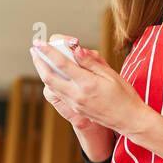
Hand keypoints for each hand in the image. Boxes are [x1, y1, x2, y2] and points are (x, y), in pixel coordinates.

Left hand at [30, 33, 151, 137]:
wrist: (129, 120)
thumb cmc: (124, 95)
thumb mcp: (111, 74)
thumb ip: (91, 62)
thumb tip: (76, 50)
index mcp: (87, 84)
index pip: (62, 64)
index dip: (48, 52)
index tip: (38, 43)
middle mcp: (77, 95)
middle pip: (49, 77)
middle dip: (39, 62)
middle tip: (34, 49)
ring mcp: (75, 104)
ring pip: (51, 86)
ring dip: (43, 71)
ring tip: (39, 59)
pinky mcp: (76, 109)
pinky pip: (59, 93)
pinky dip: (52, 81)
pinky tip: (52, 73)